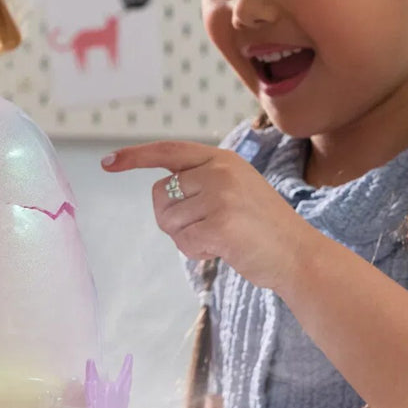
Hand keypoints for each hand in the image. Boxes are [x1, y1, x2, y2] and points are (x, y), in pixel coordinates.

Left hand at [103, 140, 316, 292]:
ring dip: (186, 238)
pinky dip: (197, 252)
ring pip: (168, 221)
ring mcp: (220, 196)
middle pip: (160, 195)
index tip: (108, 162)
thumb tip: (160, 193)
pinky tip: (222, 250)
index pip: (167, 151)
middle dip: (172, 219)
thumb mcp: (235, 189)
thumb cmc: (261, 229)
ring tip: (220, 238)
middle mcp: (219, 171)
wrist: (299, 255)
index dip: (135, 157)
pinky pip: (183, 241)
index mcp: (222, 158)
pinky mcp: (220, 224)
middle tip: (206, 229)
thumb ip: (201, 182)